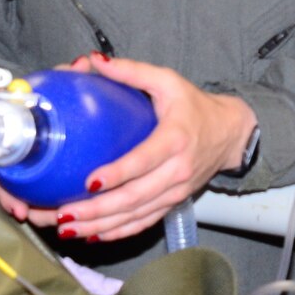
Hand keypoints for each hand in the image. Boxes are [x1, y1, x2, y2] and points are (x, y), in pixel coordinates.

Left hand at [9, 55, 255, 242]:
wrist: (231, 134)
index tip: (91, 181)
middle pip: (135, 197)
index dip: (118, 173)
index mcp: (175, 139)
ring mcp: (175, 191)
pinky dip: (118, 232)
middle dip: (98, 209)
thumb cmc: (195, 106)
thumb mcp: (168, 81)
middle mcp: (177, 171)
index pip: (144, 160)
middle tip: (64, 213)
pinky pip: (144, 223)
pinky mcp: (173, 203)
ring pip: (136, 215)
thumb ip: (132, 71)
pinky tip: (92, 234)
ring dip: (101, 225)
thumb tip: (94, 60)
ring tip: (69, 228)